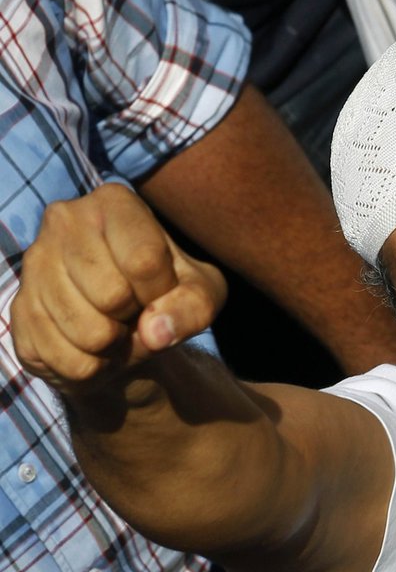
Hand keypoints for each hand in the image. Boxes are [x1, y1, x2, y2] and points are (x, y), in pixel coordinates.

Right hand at [11, 183, 226, 395]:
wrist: (127, 325)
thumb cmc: (168, 295)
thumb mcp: (201, 295)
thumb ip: (193, 308)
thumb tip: (155, 332)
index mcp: (115, 202)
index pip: (144, 261)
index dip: (162, 294)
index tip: (161, 293)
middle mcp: (64, 220)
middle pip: (112, 296)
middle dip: (136, 320)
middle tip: (136, 313)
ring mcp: (34, 264)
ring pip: (88, 332)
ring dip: (116, 348)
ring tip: (117, 330)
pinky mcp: (17, 309)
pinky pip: (65, 360)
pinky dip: (92, 368)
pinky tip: (94, 348)